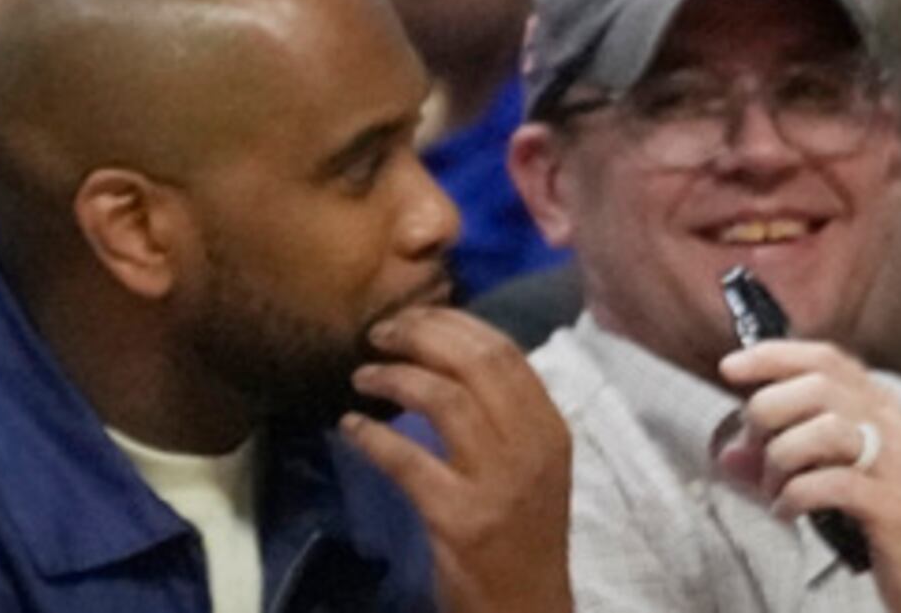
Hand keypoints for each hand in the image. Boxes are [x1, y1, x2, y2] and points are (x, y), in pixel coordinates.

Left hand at [345, 306, 575, 612]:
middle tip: (377, 335)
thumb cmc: (520, 528)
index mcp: (550, 429)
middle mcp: (532, 449)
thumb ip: (500, 409)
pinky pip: (406, 459)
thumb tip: (442, 344)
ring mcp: (498, 484)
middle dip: (418, 336)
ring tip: (361, 377)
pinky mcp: (460, 518)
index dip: (449, 322)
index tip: (409, 316)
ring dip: (392, 378)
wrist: (527, 606)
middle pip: (473, 363)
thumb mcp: (529, 462)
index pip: (503, 351)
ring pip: (442, 399)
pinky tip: (350, 428)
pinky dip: (371, 436)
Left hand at [716, 340, 900, 612]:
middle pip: (815, 388)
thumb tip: (726, 454)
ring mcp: (898, 465)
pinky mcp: (896, 507)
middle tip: (754, 454)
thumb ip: (781, 457)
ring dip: (780, 459)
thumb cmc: (879, 517)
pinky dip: (794, 495)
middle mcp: (893, 425)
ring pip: (823, 429)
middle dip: (767, 414)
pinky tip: (786, 512)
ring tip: (773, 489)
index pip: (824, 358)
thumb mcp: (831, 473)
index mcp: (880, 406)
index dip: (773, 356)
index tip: (730, 368)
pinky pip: (832, 484)